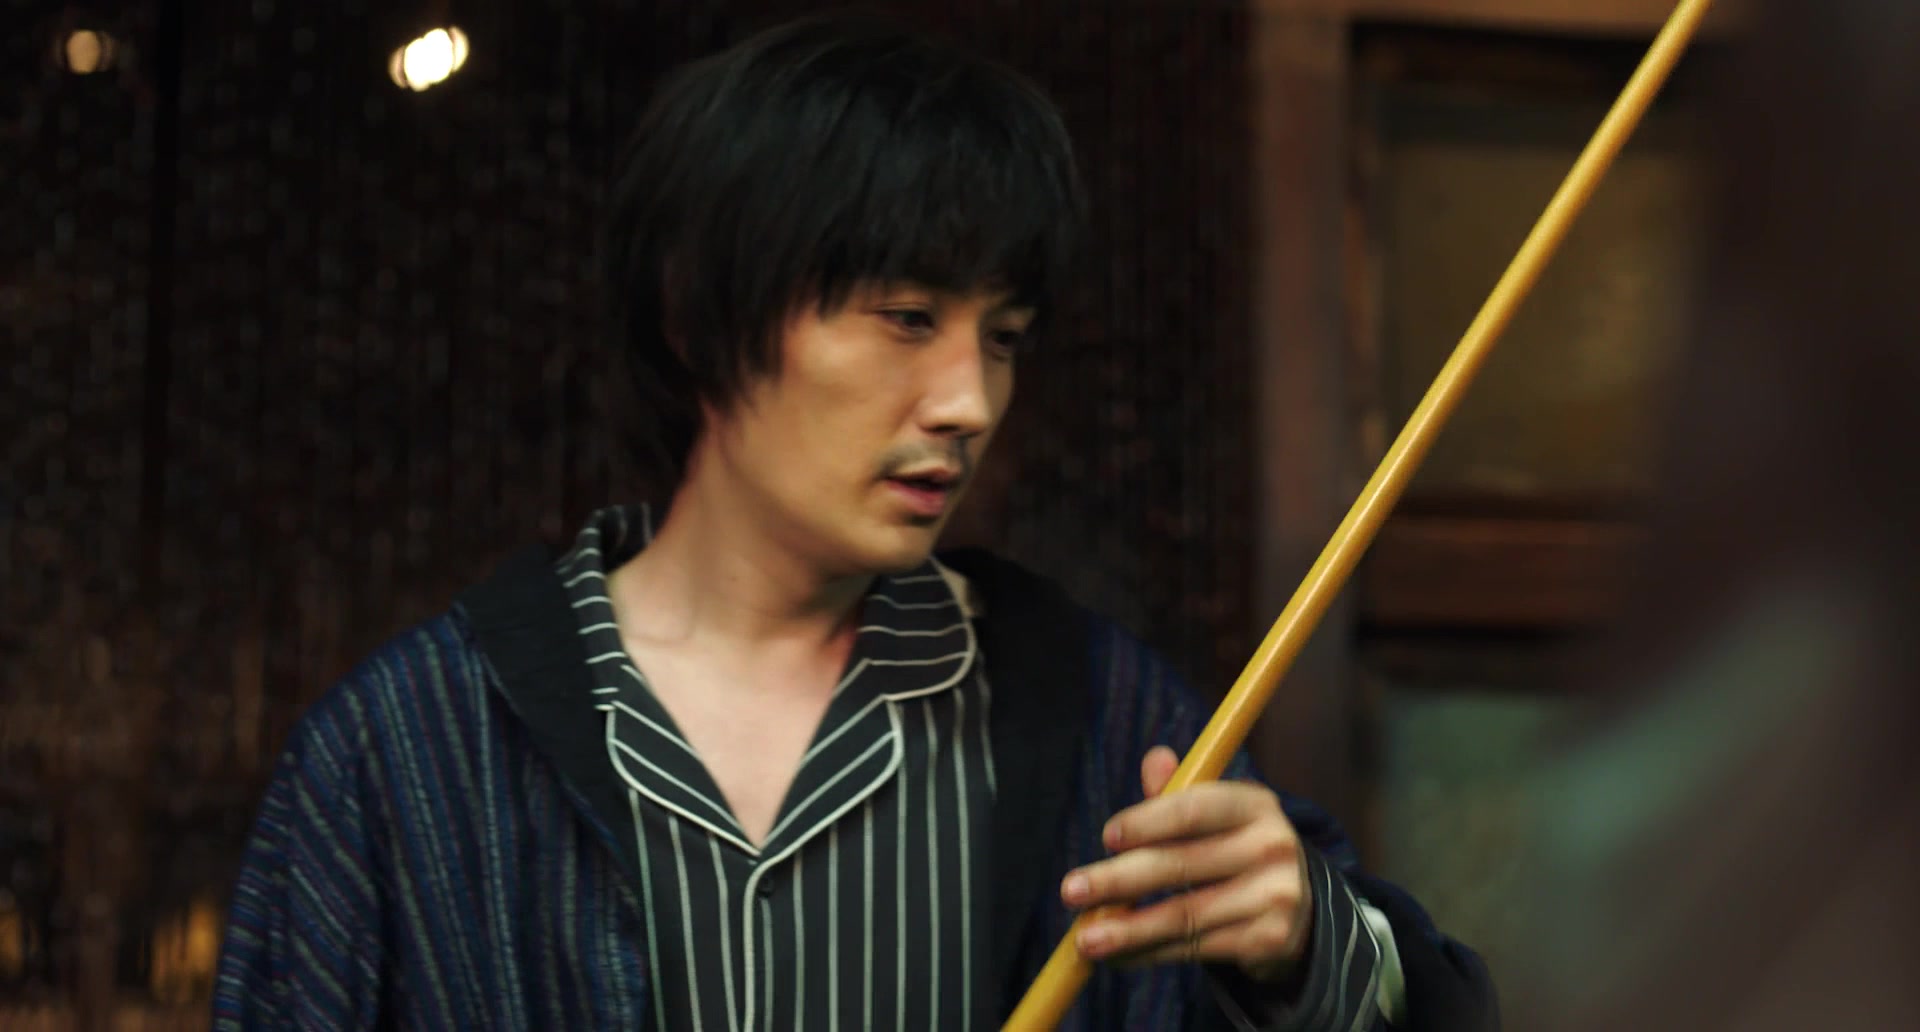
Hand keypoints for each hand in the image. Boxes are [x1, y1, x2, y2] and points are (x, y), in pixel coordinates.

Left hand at [1059, 746, 1312, 982]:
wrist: (1298, 908)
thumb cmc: (1236, 851)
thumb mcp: (1216, 817)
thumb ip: (1178, 793)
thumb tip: (1155, 758)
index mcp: (1254, 804)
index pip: (1194, 809)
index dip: (1147, 821)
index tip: (1106, 837)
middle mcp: (1271, 846)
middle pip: (1181, 864)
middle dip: (1117, 880)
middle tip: (1070, 891)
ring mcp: (1274, 896)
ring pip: (1184, 915)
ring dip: (1126, 930)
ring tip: (1084, 940)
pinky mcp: (1269, 940)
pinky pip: (1195, 948)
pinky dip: (1149, 954)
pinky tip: (1117, 956)